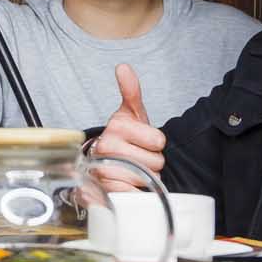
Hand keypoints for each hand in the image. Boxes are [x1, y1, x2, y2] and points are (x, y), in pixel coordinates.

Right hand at [91, 64, 166, 192]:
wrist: (105, 161)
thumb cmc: (125, 137)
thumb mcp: (132, 113)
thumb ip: (131, 90)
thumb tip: (123, 68)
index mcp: (116, 126)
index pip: (158, 140)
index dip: (156, 143)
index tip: (144, 141)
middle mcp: (106, 147)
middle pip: (155, 162)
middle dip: (152, 162)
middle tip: (139, 157)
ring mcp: (102, 170)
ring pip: (146, 179)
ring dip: (145, 179)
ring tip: (133, 171)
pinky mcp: (104, 191)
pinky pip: (132, 194)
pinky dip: (135, 193)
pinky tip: (128, 185)